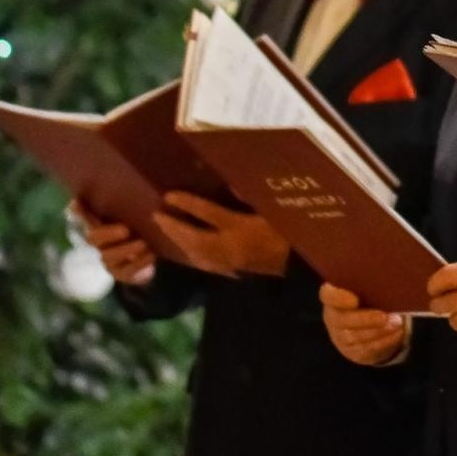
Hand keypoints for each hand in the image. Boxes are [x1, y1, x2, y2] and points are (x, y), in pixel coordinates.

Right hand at [72, 200, 155, 285]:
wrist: (154, 255)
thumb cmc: (142, 226)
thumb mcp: (138, 210)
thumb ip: (128, 195)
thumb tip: (125, 172)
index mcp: (101, 223)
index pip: (83, 215)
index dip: (78, 210)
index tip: (77, 203)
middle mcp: (100, 242)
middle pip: (92, 238)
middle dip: (108, 233)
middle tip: (127, 229)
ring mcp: (109, 259)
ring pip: (108, 257)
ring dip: (126, 250)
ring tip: (144, 243)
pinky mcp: (122, 274)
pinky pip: (125, 272)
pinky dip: (139, 264)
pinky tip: (152, 256)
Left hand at [151, 192, 288, 277]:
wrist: (300, 266)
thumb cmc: (291, 233)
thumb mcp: (276, 210)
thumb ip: (253, 197)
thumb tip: (231, 184)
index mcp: (240, 228)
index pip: (207, 214)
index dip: (186, 204)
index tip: (168, 196)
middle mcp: (229, 246)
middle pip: (194, 238)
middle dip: (174, 227)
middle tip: (156, 216)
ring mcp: (229, 262)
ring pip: (196, 253)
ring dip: (179, 242)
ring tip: (166, 231)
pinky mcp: (233, 271)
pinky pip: (206, 264)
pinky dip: (192, 255)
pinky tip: (187, 251)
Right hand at [320, 283, 408, 365]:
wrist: (371, 321)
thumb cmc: (370, 295)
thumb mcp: (368, 285)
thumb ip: (371, 280)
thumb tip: (388, 271)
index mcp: (333, 296)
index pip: (327, 295)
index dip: (338, 298)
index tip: (355, 300)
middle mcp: (332, 317)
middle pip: (341, 320)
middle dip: (365, 319)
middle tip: (384, 317)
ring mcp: (340, 336)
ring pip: (355, 337)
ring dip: (377, 331)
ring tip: (396, 324)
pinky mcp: (353, 351)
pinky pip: (366, 349)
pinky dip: (383, 341)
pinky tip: (396, 333)